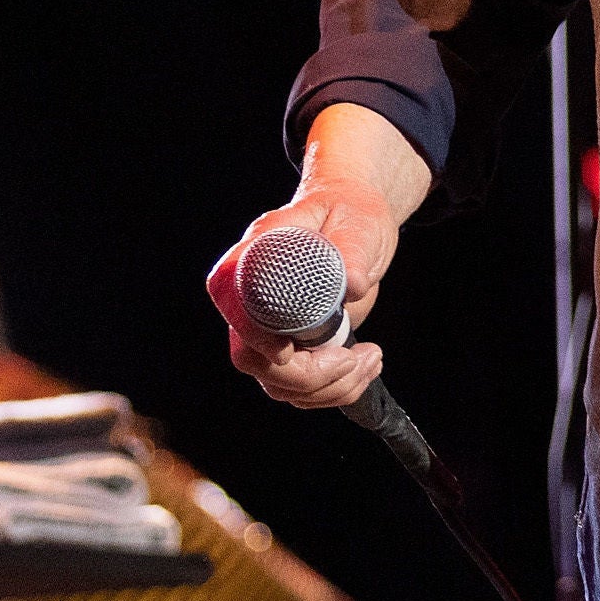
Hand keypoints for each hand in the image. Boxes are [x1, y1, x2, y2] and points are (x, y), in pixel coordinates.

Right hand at [206, 103, 430, 413]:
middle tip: (355, 359)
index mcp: (256, 253)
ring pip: (278, 383)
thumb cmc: (352, 211)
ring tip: (370, 360)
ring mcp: (269, 327)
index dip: (253, 333)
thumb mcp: (358, 221)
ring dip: (330, 387)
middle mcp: (253, 295)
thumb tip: (352, 284)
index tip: (290, 350)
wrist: (357, 222)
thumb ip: (352, 246)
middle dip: (308, 374)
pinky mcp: (291, 348)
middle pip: (251, 357)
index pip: (229, 297)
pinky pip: (300, 388)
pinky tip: (364, 366)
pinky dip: (335, 389)